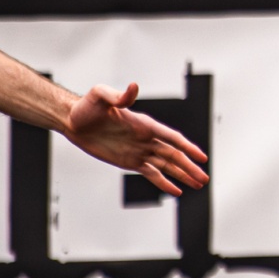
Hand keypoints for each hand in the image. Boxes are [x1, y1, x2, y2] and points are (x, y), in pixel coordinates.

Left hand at [63, 82, 210, 196]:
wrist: (74, 121)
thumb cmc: (88, 106)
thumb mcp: (101, 97)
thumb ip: (119, 95)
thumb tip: (133, 86)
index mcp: (144, 124)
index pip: (171, 138)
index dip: (188, 148)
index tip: (202, 157)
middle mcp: (146, 138)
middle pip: (174, 155)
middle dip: (190, 167)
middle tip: (205, 179)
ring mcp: (140, 151)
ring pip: (166, 166)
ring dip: (182, 175)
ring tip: (198, 184)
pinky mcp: (130, 162)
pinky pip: (151, 174)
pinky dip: (164, 182)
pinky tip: (176, 191)